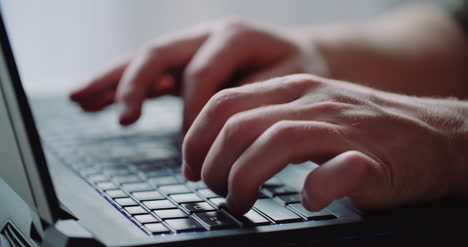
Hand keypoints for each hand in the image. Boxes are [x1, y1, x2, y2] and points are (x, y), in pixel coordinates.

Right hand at [69, 19, 327, 129]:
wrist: (300, 56)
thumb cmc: (297, 69)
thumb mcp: (289, 80)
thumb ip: (253, 99)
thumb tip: (217, 131)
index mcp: (234, 36)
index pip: (201, 76)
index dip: (194, 114)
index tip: (193, 148)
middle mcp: (206, 35)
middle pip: (160, 54)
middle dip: (135, 84)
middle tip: (121, 116)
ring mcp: (191, 46)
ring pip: (145, 60)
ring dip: (111, 79)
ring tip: (79, 98)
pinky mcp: (182, 62)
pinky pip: (147, 72)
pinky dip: (118, 84)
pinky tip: (93, 98)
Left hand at [182, 73, 467, 214]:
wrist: (433, 136)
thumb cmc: (363, 130)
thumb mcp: (310, 110)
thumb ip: (267, 121)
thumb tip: (215, 152)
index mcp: (292, 89)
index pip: (223, 103)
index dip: (196, 139)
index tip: (192, 168)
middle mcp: (312, 101)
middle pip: (239, 127)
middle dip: (213, 166)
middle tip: (215, 191)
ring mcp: (342, 128)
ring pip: (277, 143)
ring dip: (245, 179)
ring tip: (240, 203)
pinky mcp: (371, 159)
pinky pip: (336, 171)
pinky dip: (316, 189)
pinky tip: (309, 200)